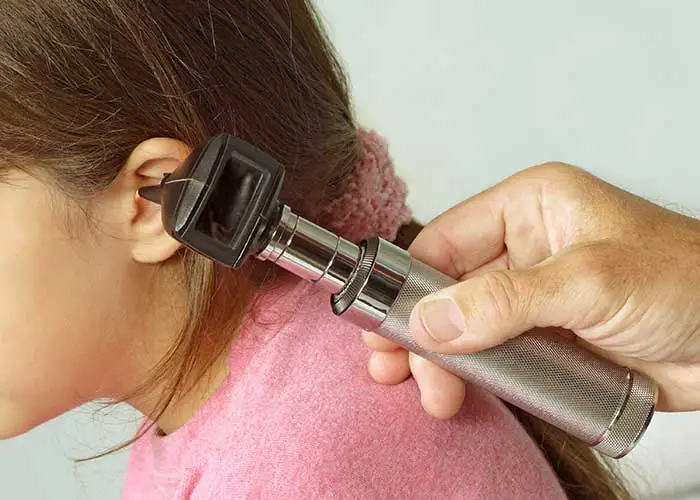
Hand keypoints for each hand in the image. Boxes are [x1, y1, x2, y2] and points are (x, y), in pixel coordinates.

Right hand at [364, 163, 699, 415]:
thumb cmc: (690, 281)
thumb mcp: (591, 281)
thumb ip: (507, 300)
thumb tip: (431, 320)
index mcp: (530, 207)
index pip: (446, 240)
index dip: (410, 283)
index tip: (386, 325)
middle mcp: (525, 248)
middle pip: (447, 287)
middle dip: (420, 331)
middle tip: (399, 370)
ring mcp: (533, 297)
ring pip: (466, 326)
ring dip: (441, 359)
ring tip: (428, 393)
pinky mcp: (546, 338)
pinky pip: (495, 355)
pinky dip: (474, 377)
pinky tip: (458, 395)